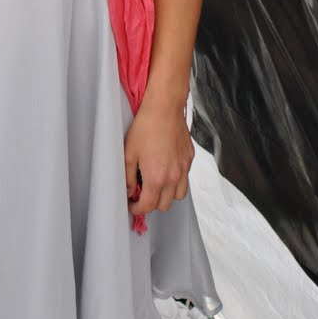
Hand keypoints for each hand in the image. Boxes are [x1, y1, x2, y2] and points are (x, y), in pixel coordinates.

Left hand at [123, 97, 193, 215]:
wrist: (164, 109)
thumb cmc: (146, 127)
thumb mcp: (129, 154)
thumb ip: (128, 177)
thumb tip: (129, 190)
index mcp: (157, 178)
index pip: (148, 206)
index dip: (137, 209)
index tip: (132, 205)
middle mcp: (174, 177)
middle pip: (165, 205)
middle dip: (151, 204)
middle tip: (142, 194)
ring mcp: (184, 168)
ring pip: (179, 196)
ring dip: (167, 195)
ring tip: (157, 185)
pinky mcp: (189, 159)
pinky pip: (185, 178)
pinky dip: (177, 181)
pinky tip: (166, 170)